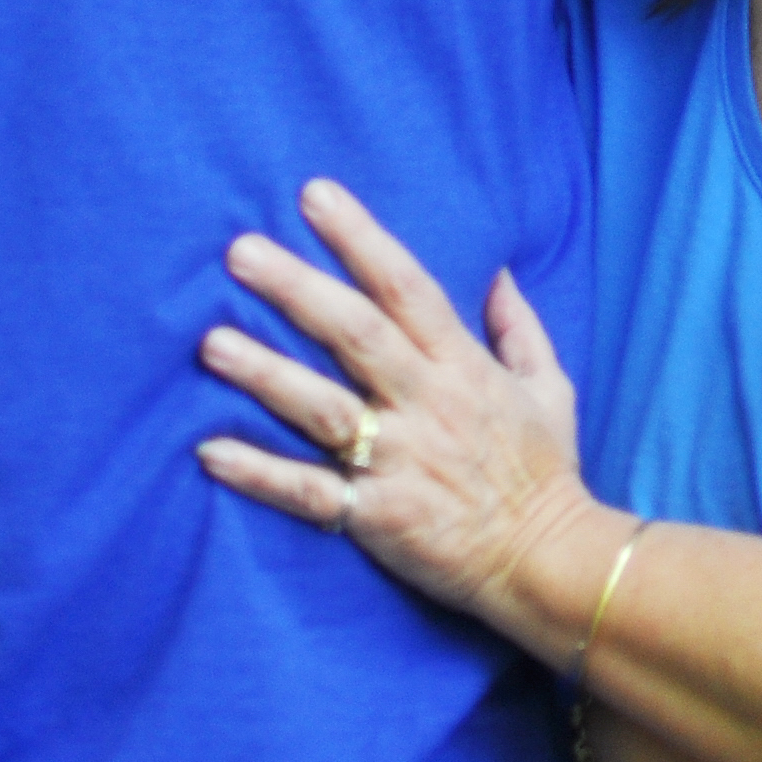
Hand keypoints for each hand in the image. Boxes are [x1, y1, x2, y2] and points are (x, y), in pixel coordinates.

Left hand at [194, 179, 595, 629]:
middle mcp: (427, 404)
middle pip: (355, 335)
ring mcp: (399, 462)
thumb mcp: (549, 388)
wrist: (550, 566)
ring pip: (324, 409)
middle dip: (297, 289)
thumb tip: (498, 270)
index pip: (407, 287)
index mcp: (462, 366)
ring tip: (212, 343)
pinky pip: (311, 493)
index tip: (315, 195)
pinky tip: (211, 451)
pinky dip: (261, 474)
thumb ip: (519, 327)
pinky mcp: (377, 518)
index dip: (361, 239)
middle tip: (239, 252)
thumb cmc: (544, 473)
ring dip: (266, 374)